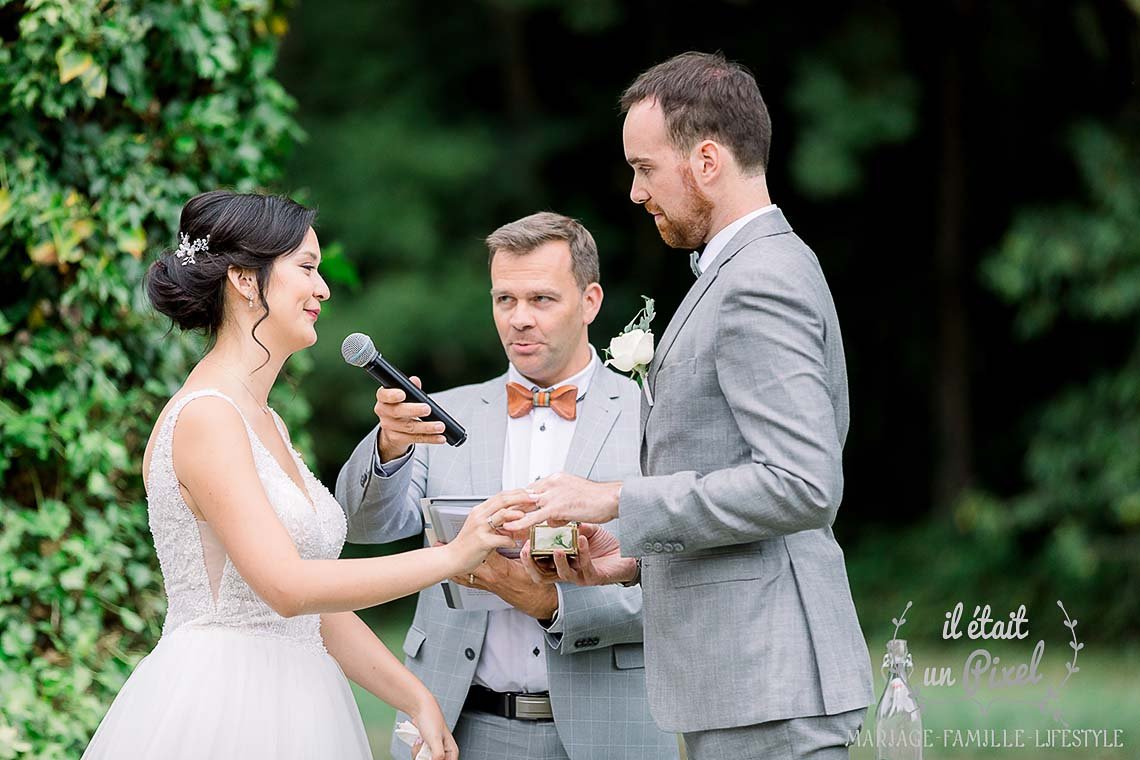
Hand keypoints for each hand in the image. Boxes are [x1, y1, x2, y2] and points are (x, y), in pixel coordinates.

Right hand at [375, 376, 446, 461]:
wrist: (393, 429)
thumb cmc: (400, 406)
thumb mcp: (404, 395)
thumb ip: (410, 387)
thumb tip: (415, 380)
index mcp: (384, 398)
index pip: (384, 395)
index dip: (392, 395)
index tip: (402, 394)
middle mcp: (384, 413)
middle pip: (397, 412)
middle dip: (414, 410)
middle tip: (428, 409)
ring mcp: (389, 427)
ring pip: (409, 427)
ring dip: (427, 427)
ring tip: (440, 426)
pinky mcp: (398, 439)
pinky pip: (416, 438)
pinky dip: (430, 438)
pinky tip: (441, 437)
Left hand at [411, 695, 456, 759]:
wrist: (420, 709)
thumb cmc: (430, 720)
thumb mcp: (435, 740)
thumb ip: (438, 755)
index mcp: (452, 752)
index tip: (430, 757)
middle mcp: (444, 753)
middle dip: (425, 758)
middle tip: (423, 749)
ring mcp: (434, 751)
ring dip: (419, 754)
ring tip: (421, 742)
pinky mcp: (426, 749)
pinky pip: (420, 757)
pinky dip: (416, 751)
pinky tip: (418, 742)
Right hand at [445, 490, 534, 574]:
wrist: (452, 558)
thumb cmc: (467, 545)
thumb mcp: (481, 527)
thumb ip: (496, 521)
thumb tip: (514, 517)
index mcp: (480, 510)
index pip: (501, 495)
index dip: (517, 492)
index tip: (530, 492)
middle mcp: (479, 516)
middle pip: (503, 500)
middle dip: (522, 497)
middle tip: (535, 498)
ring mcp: (480, 528)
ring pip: (502, 514)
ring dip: (518, 514)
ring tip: (528, 517)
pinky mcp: (482, 541)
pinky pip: (502, 538)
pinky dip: (511, 540)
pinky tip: (514, 543)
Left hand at [448, 549, 558, 618]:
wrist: (535, 602)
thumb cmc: (535, 585)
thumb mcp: (533, 566)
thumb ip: (527, 552)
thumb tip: (525, 539)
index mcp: (501, 569)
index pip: (483, 550)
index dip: (477, 538)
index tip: (474, 526)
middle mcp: (490, 576)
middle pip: (467, 561)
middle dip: (455, 552)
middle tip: (440, 543)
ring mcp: (487, 582)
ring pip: (465, 573)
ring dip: (452, 566)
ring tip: (438, 556)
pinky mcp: (486, 586)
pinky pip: (468, 582)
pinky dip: (458, 576)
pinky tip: (449, 573)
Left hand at [500, 472, 620, 531]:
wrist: (614, 498)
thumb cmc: (599, 499)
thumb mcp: (575, 498)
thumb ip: (560, 506)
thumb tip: (552, 518)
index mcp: (556, 479)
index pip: (531, 489)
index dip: (519, 501)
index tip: (509, 508)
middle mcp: (553, 483)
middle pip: (525, 495)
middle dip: (511, 507)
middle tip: (498, 516)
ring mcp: (554, 494)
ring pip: (526, 505)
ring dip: (512, 514)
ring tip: (499, 523)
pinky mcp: (558, 506)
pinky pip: (535, 516)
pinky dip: (521, 522)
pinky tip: (511, 527)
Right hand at [520, 523, 636, 586]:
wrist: (626, 555)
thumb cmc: (603, 546)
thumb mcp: (583, 532)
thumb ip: (570, 526)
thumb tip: (555, 515)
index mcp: (559, 560)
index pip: (536, 560)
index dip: (525, 552)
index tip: (518, 537)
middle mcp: (566, 570)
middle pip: (540, 574)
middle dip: (531, 563)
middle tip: (526, 548)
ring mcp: (579, 576)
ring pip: (561, 574)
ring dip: (557, 561)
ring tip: (555, 548)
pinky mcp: (594, 577)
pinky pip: (585, 567)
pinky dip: (582, 553)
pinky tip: (582, 540)